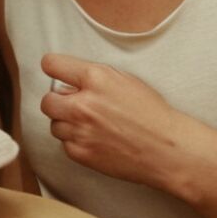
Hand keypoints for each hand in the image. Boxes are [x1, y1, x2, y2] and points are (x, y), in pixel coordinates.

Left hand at [39, 53, 185, 190]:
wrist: (169, 151)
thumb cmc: (152, 113)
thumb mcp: (125, 80)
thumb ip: (93, 76)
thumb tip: (68, 78)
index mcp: (95, 79)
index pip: (50, 64)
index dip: (54, 68)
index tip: (58, 74)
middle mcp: (83, 104)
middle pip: (46, 100)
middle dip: (58, 102)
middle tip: (75, 106)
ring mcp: (81, 131)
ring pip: (54, 124)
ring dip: (67, 124)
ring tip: (90, 126)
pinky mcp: (82, 153)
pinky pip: (65, 144)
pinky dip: (76, 143)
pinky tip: (96, 140)